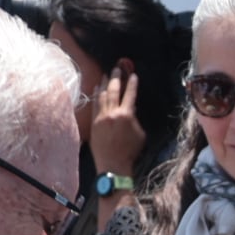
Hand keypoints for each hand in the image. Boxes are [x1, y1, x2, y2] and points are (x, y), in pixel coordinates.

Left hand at [89, 62, 146, 178]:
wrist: (113, 165)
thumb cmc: (130, 152)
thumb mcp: (140, 135)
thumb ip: (135, 119)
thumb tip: (131, 109)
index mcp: (126, 115)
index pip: (130, 94)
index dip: (132, 83)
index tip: (133, 75)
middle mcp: (112, 113)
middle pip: (113, 90)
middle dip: (116, 77)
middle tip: (117, 68)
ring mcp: (101, 117)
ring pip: (101, 95)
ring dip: (104, 84)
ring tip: (106, 75)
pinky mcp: (93, 123)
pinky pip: (94, 104)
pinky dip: (96, 95)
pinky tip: (96, 89)